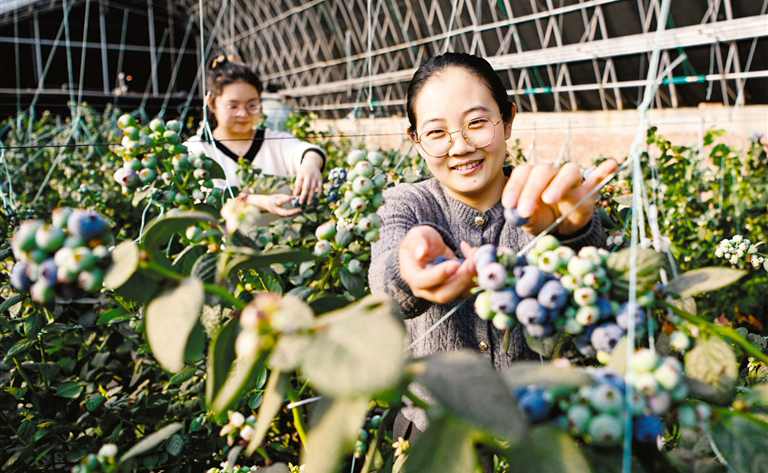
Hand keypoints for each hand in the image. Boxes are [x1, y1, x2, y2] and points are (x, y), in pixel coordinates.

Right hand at [243, 193, 301, 216]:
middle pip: (284, 213)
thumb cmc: (273, 199)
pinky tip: (298, 211)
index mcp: (273, 203)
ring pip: (287, 215)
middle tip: (300, 210)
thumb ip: (286, 197)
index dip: (286, 200)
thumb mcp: (278, 196)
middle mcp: (275, 210)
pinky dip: (293, 213)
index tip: (294, 197)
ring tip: (301, 210)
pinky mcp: (280, 215)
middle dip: (292, 212)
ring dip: (294, 213)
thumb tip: (295, 198)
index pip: (280, 202)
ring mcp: (278, 214)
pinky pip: (287, 215)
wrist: (266, 205)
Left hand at [294, 152, 323, 204]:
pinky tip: (316, 199)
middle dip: (303, 195)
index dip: (297, 191)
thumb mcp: (299, 175)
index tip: (295, 198)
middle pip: (306, 187)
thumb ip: (297, 185)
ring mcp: (315, 177)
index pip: (299, 183)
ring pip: (313, 188)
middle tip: (301, 202)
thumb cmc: (304, 171)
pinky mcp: (320, 179)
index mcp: (302, 174)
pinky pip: (320, 187)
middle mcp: (309, 175)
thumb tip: (295, 195)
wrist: (312, 163)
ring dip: (311, 196)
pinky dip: (318, 193)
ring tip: (308, 203)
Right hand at [398, 226, 476, 303]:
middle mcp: (425, 289)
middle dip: (460, 280)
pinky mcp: (456, 290)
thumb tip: (420, 253)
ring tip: (477, 258)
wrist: (430, 248)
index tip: (454, 263)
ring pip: (458, 293)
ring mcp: (442, 291)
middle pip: (442, 294)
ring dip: (471, 278)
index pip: (422, 281)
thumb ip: (417, 243)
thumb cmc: (420, 240)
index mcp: (412, 275)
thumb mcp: (416, 235)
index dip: (438, 275)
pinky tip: (476, 256)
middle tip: (472, 264)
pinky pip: (468, 288)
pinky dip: (476, 275)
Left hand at [501, 159, 617, 235]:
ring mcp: (573, 180)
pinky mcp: (590, 189)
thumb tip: (520, 213)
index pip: (523, 172)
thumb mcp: (530, 221)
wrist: (562, 227)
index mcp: (533, 177)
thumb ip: (525, 217)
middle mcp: (552, 173)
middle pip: (543, 171)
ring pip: (569, 171)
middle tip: (524, 210)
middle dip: (531, 189)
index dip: (515, 186)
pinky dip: (604, 170)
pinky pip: (598, 177)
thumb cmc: (542, 218)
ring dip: (559, 183)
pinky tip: (611, 164)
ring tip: (549, 199)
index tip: (508, 204)